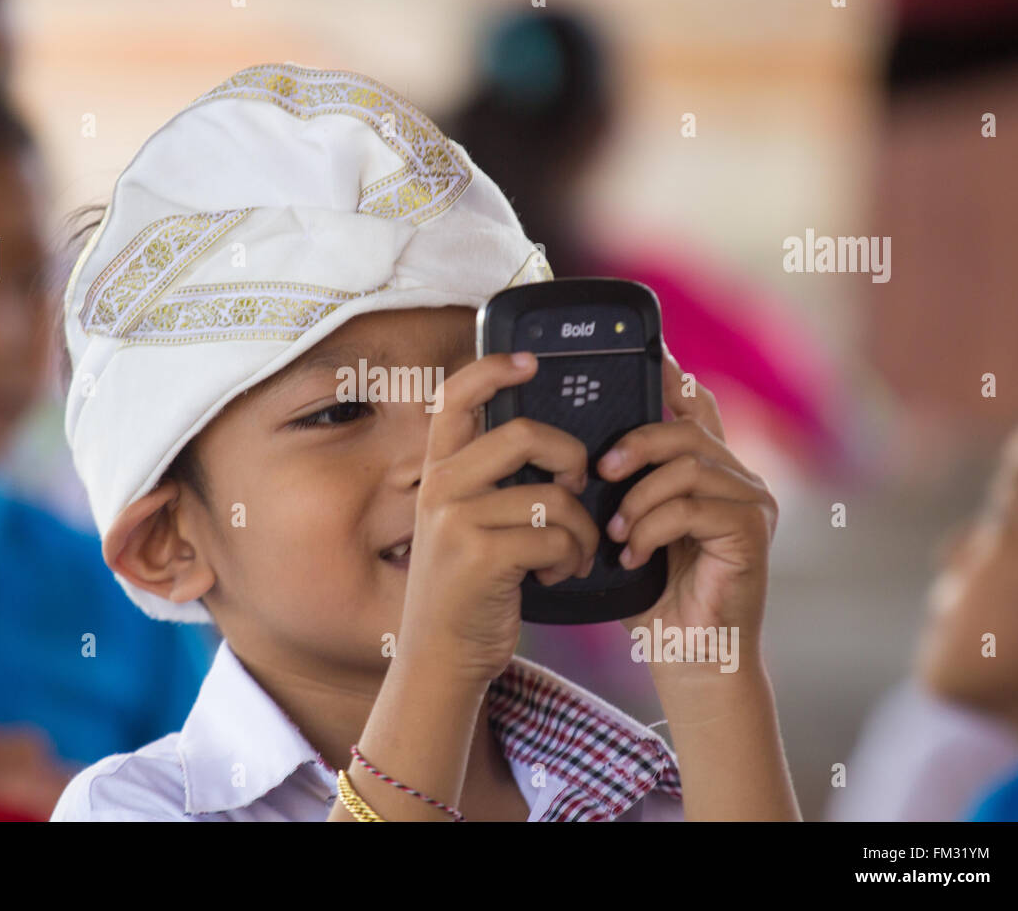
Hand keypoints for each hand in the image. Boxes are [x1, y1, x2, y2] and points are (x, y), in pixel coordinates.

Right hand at [396, 352, 599, 685]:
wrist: (441, 656)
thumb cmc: (468, 588)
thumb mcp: (463, 523)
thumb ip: (489, 481)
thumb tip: (550, 441)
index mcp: (437, 471)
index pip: (454, 396)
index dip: (494, 367)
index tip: (532, 361)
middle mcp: (440, 488)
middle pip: (523, 434)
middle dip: (570, 457)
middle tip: (578, 486)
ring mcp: (457, 521)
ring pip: (552, 495)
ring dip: (580, 528)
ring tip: (572, 552)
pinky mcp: (481, 557)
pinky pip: (555, 537)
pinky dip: (572, 558)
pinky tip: (557, 575)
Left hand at [604, 340, 777, 662]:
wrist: (685, 655)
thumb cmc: (650, 593)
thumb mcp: (624, 525)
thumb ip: (617, 484)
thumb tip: (578, 443)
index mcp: (706, 468)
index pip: (692, 404)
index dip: (668, 375)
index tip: (638, 353)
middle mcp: (737, 476)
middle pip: (687, 425)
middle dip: (636, 441)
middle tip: (600, 470)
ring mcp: (751, 502)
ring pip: (689, 463)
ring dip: (640, 496)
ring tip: (617, 531)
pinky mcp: (752, 531)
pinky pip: (694, 506)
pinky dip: (654, 527)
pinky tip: (634, 553)